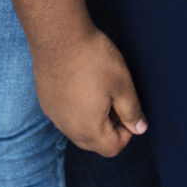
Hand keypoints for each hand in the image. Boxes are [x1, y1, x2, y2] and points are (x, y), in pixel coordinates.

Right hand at [29, 27, 148, 155]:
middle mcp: (67, 129)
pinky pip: (65, 116)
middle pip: (94, 143)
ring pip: (78, 129)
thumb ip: (132, 111)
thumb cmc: (94, 60)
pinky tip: (83, 84)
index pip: (112, 148)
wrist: (58, 38)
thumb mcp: (122, 85)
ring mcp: (54, 116)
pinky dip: (77, 108)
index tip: (128, 109)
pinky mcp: (46, 102)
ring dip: (93, 119)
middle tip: (117, 100)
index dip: (127, 133)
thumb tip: (139, 129)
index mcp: (89, 130)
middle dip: (110, 128)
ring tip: (101, 90)